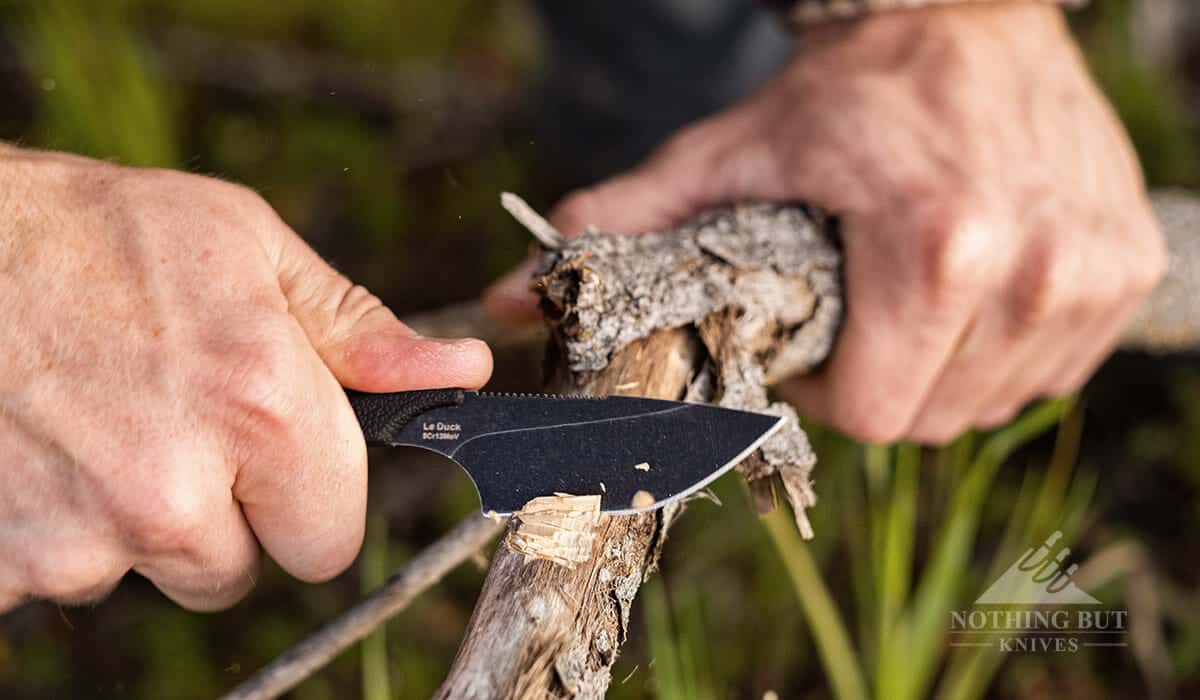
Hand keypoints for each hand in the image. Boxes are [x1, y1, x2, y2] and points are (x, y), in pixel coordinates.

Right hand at [0, 146, 491, 610]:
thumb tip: (461, 370)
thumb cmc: (92, 232)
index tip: (271, 457)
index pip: (328, 541)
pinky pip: (58, 578)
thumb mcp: (246, 247)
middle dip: (221, 518)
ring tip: (97, 425)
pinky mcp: (7, 561)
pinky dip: (55, 528)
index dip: (302, 498)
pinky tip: (43, 449)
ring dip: (133, 522)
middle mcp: (177, 488)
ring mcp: (82, 536)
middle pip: (237, 572)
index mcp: (262, 408)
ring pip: (146, 573)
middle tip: (171, 429)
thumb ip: (358, 329)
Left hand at [486, 5, 1164, 443]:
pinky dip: (1000, 348)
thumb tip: (514, 290)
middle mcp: (1034, 270)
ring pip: (992, 401)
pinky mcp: (1126, 269)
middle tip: (855, 311)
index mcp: (938, 248)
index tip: (807, 339)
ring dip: (940, 369)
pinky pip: (1050, 368)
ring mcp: (1091, 274)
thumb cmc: (847, 93)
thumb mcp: (730, 154)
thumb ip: (629, 224)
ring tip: (910, 293)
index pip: (876, 414)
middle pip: (932, 418)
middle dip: (878, 382)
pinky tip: (973, 286)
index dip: (825, 393)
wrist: (962, 14)